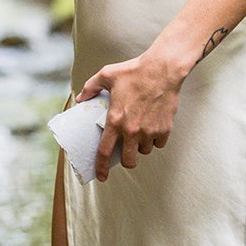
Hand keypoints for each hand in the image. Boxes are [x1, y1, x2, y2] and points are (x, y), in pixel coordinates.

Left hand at [76, 51, 188, 180]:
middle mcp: (132, 130)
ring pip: (144, 151)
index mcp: (115, 120)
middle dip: (126, 160)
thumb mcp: (106, 75)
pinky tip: (152, 127)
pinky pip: (158, 143)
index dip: (101, 167)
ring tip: (139, 133)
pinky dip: (155, 139)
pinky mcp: (165, 129)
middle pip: (129, 161)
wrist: (162, 70)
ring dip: (140, 146)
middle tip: (125, 152)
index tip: (100, 176)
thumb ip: (91, 87)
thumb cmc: (134, 71)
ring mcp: (150, 131)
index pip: (105, 152)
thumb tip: (80, 98)